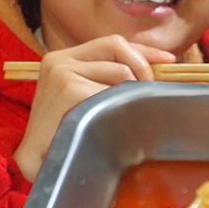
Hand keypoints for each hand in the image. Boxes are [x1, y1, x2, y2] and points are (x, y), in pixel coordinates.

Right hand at [13, 35, 178, 178]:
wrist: (41, 164)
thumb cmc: (66, 135)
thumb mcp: (85, 98)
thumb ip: (108, 79)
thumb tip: (156, 69)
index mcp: (63, 59)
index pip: (112, 43)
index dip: (143, 50)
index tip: (168, 61)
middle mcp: (60, 60)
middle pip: (120, 49)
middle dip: (144, 69)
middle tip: (151, 94)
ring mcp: (63, 73)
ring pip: (122, 72)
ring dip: (129, 96)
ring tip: (117, 118)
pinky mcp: (69, 89)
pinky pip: (113, 92)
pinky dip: (119, 108)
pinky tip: (108, 126)